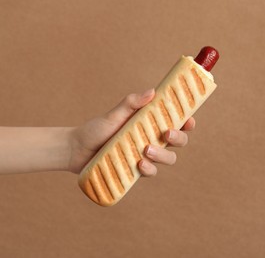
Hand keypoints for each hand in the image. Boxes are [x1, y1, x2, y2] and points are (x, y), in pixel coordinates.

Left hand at [68, 88, 195, 175]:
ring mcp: (145, 156)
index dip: (187, 122)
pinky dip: (149, 169)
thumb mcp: (114, 114)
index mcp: (150, 123)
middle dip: (178, 138)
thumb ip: (131, 103)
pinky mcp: (136, 170)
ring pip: (168, 159)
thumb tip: (152, 91)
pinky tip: (139, 164)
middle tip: (167, 133)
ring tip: (146, 150)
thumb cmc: (96, 129)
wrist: (77, 150)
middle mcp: (151, 139)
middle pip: (178, 142)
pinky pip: (151, 172)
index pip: (176, 122)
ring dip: (163, 155)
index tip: (188, 120)